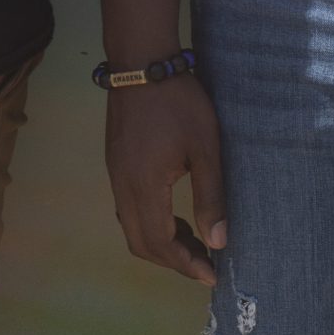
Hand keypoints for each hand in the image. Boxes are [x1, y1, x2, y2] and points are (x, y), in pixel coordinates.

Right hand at [105, 74, 226, 282]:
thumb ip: (211, 196)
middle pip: (141, 242)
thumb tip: (218, 242)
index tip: (212, 274)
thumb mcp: (204, 148)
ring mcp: (115, 172)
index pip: (160, 243)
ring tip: (193, 239)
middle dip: (172, 260)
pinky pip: (127, 207)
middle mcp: (122, 185)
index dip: (186, 264)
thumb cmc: (179, 102)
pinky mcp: (115, 161)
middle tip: (205, 261)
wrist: (141, 61)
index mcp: (144, 185)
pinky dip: (150, 221)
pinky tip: (173, 212)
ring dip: (160, 241)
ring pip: (131, 226)